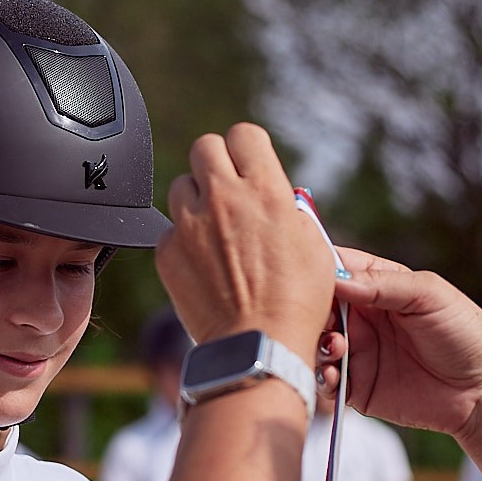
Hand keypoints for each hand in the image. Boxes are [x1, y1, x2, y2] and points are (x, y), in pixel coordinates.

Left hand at [158, 123, 335, 364]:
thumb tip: (274, 198)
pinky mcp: (168, 252)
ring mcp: (190, 224)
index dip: (247, 148)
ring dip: (196, 200)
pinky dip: (183, 240)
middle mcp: (224, 198)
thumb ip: (288, 209)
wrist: (258, 346)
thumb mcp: (313, 244)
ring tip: (213, 229)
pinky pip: (170, 230)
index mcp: (264, 189)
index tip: (248, 164)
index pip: (243, 134)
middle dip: (216, 163)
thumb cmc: (296, 302)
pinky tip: (203, 262)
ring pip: (180, 186)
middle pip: (204, 147)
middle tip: (226, 189)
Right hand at [323, 247, 481, 439]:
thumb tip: (335, 279)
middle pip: (316, 307)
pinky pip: (326, 380)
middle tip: (321, 318)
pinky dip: (323, 376)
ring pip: (316, 343)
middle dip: (310, 311)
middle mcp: (361, 317)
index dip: (315, 268)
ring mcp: (357, 351)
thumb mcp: (427, 295)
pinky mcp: (357, 386)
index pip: (334, 268)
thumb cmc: (464, 333)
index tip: (302, 274)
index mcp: (376, 285)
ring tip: (337, 347)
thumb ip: (380, 285)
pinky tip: (335, 375)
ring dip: (317, 344)